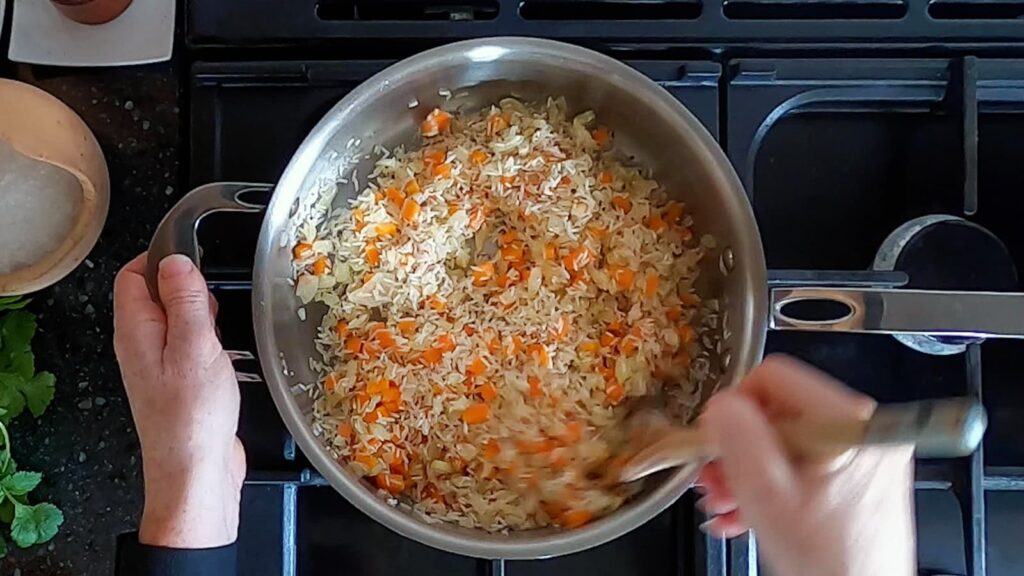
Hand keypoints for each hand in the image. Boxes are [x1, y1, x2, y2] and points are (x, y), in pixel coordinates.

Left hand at [113, 253, 245, 548]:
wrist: (197, 473)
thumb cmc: (192, 417)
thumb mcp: (195, 346)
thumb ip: (186, 300)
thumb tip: (176, 262)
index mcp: (135, 331)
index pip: (133, 276)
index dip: (162, 259)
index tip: (196, 258)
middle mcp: (142, 346)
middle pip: (157, 296)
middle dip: (190, 289)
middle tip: (215, 306)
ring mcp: (160, 366)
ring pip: (179, 322)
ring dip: (204, 318)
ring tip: (223, 335)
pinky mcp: (180, 384)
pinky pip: (192, 348)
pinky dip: (211, 343)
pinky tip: (228, 356)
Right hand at [699, 355, 914, 575]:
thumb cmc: (830, 564)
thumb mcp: (767, 496)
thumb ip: (739, 438)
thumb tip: (720, 403)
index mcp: (848, 421)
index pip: (773, 376)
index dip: (735, 407)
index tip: (718, 441)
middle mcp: (864, 430)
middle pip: (778, 410)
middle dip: (737, 446)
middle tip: (716, 477)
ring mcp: (864, 454)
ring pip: (786, 439)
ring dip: (747, 468)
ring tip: (727, 501)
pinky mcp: (860, 477)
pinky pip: (804, 463)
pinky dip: (773, 483)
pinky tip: (748, 511)